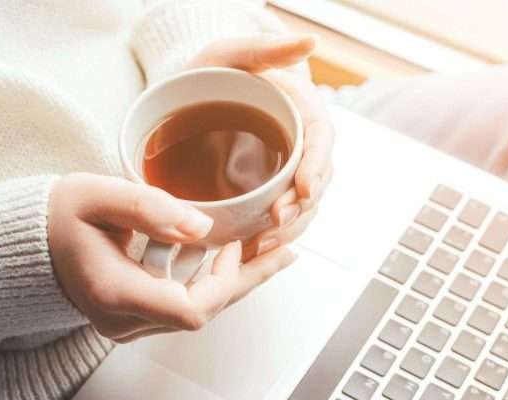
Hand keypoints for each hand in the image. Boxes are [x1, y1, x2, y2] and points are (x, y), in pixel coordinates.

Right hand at [48, 173, 295, 341]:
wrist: (28, 243)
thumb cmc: (58, 216)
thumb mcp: (97, 197)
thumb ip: (148, 208)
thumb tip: (202, 227)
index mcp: (114, 294)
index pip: (190, 310)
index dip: (224, 280)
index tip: (233, 243)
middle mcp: (123, 321)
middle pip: (204, 314)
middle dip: (246, 280)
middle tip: (284, 250)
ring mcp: (129, 326)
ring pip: (199, 313)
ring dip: (235, 282)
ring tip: (272, 252)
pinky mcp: (135, 319)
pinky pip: (186, 307)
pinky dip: (213, 283)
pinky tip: (237, 260)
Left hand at [186, 34, 334, 258]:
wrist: (187, 96)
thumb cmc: (209, 72)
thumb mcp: (228, 54)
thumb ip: (264, 48)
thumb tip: (310, 42)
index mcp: (301, 109)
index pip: (321, 141)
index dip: (317, 167)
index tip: (304, 189)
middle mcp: (301, 143)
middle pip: (316, 181)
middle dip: (300, 207)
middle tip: (275, 223)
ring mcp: (288, 170)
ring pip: (303, 206)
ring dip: (288, 229)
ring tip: (261, 243)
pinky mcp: (271, 191)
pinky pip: (282, 217)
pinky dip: (272, 236)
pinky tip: (252, 248)